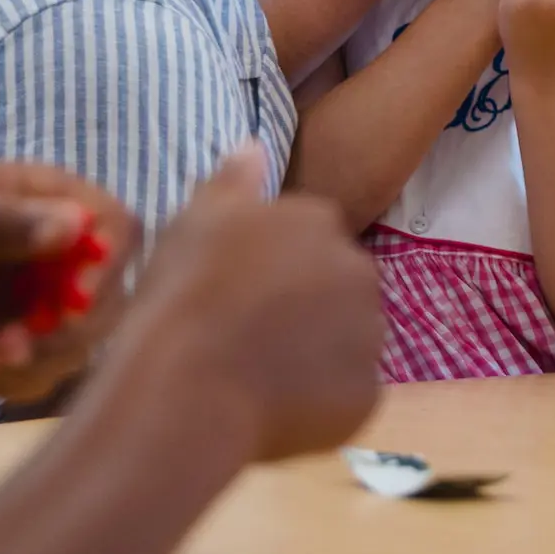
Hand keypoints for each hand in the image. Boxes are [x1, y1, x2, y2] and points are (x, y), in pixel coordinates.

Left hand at [0, 164, 137, 402]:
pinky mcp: (12, 342)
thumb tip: (79, 225)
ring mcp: (34, 299)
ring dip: (30, 358)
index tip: (71, 299)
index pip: (116, 228)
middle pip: (110, 296)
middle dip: (65, 329)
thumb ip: (12, 223)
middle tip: (15, 340)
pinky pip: (41, 374)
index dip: (108, 266)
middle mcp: (52, 250)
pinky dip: (6, 377)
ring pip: (80, 344)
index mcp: (45, 201)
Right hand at [125, 146, 382, 460]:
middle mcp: (359, 270)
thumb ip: (232, 180)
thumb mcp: (194, 220)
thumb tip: (255, 145)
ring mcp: (369, 335)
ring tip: (260, 375)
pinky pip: (346, 394)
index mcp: (319, 221)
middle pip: (337, 286)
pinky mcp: (367, 395)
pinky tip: (275, 408)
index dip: (272, 266)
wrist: (190, 385)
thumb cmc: (185, 294)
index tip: (239, 289)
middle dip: (306, 306)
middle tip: (251, 334)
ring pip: (347, 340)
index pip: (309, 237)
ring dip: (318, 353)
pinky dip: (321, 402)